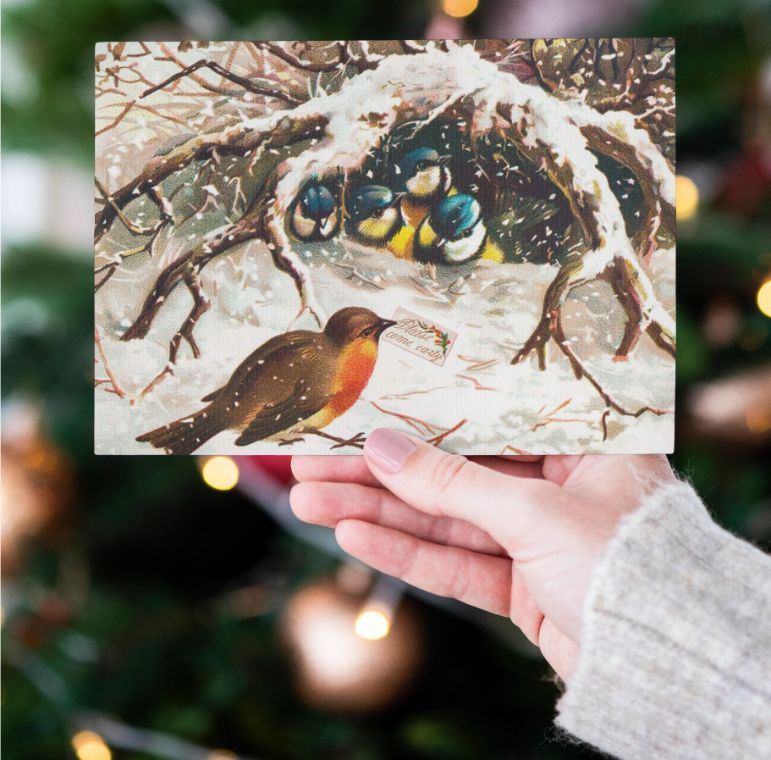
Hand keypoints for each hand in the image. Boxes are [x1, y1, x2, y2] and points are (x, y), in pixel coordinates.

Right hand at [290, 430, 672, 678]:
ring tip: (310, 500)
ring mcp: (538, 536)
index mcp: (580, 442)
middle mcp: (558, 482)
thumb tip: (382, 448)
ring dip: (377, 511)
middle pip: (452, 469)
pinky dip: (408, 552)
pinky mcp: (524, 584)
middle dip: (381, 471)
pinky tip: (353, 537)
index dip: (417, 414)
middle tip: (313, 463)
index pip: (482, 417)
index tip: (359, 411)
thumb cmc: (625, 563)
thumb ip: (451, 483)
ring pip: (444, 517)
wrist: (664, 666)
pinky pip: (457, 561)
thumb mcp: (535, 512)